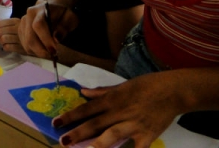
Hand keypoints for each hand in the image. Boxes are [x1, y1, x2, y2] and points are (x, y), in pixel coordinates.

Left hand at [0, 18, 26, 52]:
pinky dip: (5, 47)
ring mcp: (21, 38)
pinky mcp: (22, 48)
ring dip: (1, 42)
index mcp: (16, 21)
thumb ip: (4, 23)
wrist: (39, 40)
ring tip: (4, 42)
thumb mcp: (16, 24)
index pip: (0, 23)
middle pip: (0, 32)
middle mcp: (18, 29)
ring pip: (3, 39)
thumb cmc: (25, 30)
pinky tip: (8, 46)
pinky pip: (7, 47)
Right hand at [18, 2, 78, 58]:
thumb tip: (56, 40)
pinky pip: (25, 45)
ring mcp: (22, 23)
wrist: (52, 7)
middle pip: (30, 37)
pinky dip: (34, 51)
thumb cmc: (63, 14)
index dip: (45, 39)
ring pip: (27, 43)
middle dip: (41, 50)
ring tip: (50, 52)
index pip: (38, 25)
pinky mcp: (20, 31)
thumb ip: (63, 29)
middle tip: (53, 56)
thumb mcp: (70, 19)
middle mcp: (28, 16)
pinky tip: (43, 48)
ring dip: (39, 52)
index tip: (54, 51)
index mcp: (40, 9)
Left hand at [53, 73, 181, 147]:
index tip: (55, 123)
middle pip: (95, 124)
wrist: (172, 91)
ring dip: (98, 144)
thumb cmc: (145, 86)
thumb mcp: (121, 85)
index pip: (86, 109)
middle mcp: (118, 112)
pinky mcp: (147, 135)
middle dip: (77, 133)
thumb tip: (83, 91)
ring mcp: (133, 125)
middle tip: (62, 141)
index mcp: (111, 100)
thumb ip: (101, 91)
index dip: (70, 116)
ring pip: (112, 135)